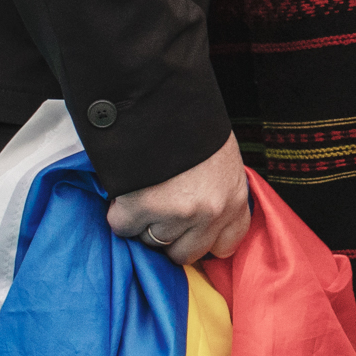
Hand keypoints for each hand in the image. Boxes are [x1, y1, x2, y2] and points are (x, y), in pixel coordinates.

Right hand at [107, 133, 249, 264]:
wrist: (164, 102)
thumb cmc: (193, 128)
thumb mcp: (219, 161)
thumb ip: (215, 192)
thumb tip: (199, 219)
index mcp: (235, 198)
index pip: (227, 244)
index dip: (205, 241)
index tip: (191, 233)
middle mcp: (211, 211)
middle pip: (184, 254)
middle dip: (168, 238)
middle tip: (159, 211)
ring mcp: (178, 213)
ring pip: (151, 241)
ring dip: (143, 222)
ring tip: (146, 191)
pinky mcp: (144, 209)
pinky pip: (123, 227)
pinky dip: (120, 212)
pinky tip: (128, 190)